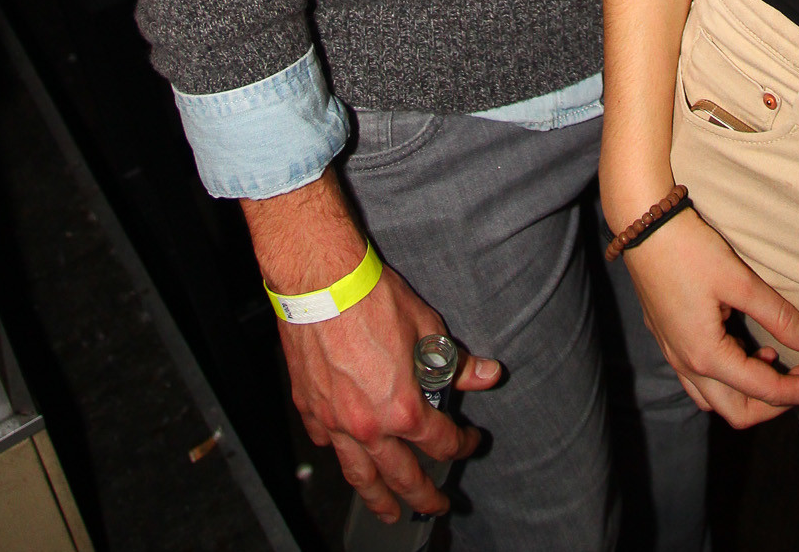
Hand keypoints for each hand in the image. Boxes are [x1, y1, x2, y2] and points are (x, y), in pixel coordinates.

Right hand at [244, 170, 498, 522]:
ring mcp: (334, 422)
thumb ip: (456, 362)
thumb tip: (488, 374)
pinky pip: (326, 444)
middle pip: (400, 476)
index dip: (461, 445)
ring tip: (387, 514)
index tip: (468, 441)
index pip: (440, 442)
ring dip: (376, 499)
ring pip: (358, 474)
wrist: (321, 284)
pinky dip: (339, 455)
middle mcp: (368, 426)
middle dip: (422, 496)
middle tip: (435, 508)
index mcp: (402, 409)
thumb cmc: (373, 300)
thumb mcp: (427, 328)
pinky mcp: (309, 408)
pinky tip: (346, 459)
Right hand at [622, 206, 798, 427]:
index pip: (765, 391)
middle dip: (775, 405)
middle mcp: (688, 365)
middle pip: (737, 412)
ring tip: (775, 361)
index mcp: (707, 356)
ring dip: (749, 394)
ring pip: (715, 400)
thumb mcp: (739, 280)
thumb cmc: (689, 250)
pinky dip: (728, 378)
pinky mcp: (668, 339)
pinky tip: (744, 347)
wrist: (642, 226)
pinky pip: (700, 380)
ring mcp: (674, 354)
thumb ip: (777, 315)